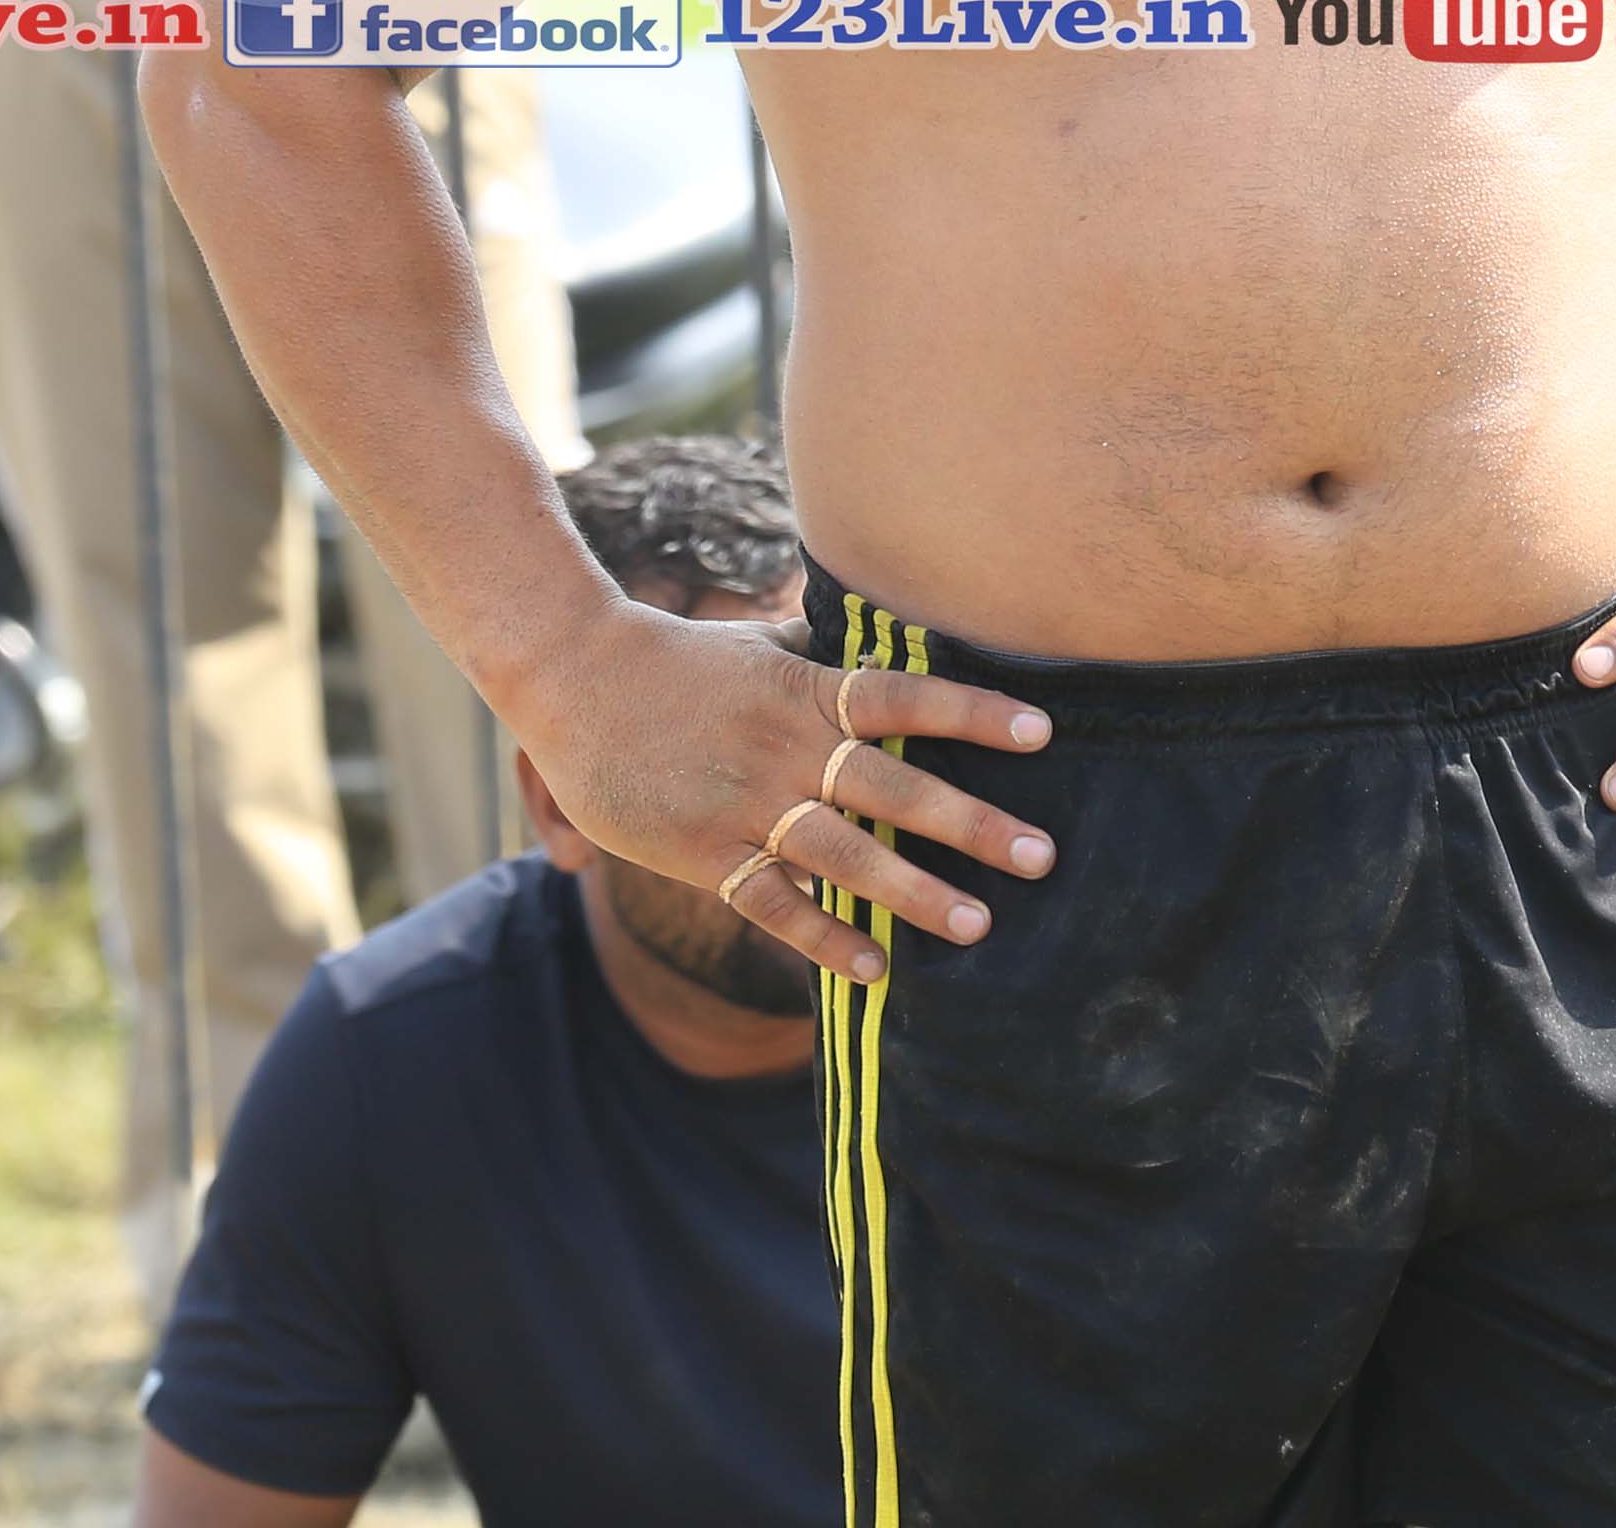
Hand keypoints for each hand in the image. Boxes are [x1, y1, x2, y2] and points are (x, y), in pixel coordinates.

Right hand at [506, 594, 1056, 986]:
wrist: (573, 677)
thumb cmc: (675, 661)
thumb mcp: (758, 647)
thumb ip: (822, 663)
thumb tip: (890, 652)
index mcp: (804, 692)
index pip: (905, 700)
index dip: (973, 714)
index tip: (1042, 733)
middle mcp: (785, 748)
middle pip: (893, 788)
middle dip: (971, 824)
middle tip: (1041, 856)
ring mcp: (745, 804)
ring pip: (844, 854)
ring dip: (913, 892)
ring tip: (978, 925)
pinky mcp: (703, 853)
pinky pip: (774, 903)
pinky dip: (824, 938)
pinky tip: (875, 968)